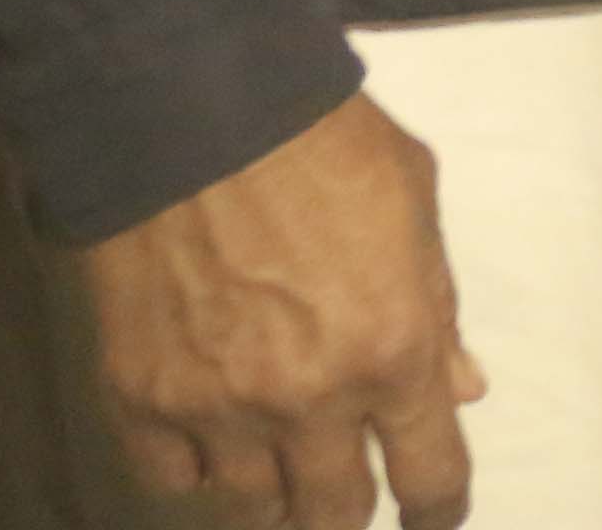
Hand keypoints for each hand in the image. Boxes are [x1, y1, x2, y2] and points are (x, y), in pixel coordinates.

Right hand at [77, 93, 483, 529]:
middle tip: (347, 503)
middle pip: (333, 515)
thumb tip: (459, 389)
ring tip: (280, 477)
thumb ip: (438, 308)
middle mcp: (309, 400)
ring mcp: (219, 407)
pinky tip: (208, 444)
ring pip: (250, 509)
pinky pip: (171, 480)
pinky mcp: (142, 398)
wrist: (192, 112)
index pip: (430, 476)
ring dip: (273, 498)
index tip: (433, 519)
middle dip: (348, 517)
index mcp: (393, 350)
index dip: (437, 511)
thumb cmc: (324, 142)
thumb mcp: (416, 207)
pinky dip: (194, 472)